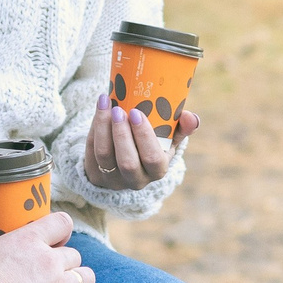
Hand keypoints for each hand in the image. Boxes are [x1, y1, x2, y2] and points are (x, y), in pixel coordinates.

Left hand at [83, 95, 199, 190]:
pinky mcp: (93, 173)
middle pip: (127, 162)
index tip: (137, 113)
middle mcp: (135, 179)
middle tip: (119, 109)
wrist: (124, 162)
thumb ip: (182, 128)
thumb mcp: (168, 139)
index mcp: (157, 170)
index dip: (144, 137)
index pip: (153, 159)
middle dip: (122, 134)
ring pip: (104, 154)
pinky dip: (94, 128)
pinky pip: (90, 150)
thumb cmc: (150, 145)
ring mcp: (112, 179)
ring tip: (105, 103)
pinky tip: (99, 110)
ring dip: (103, 127)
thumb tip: (191, 117)